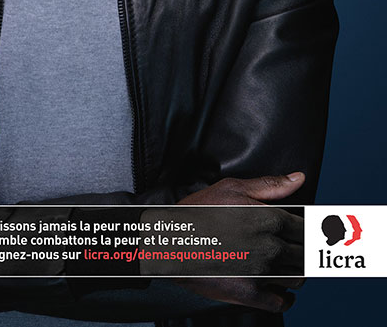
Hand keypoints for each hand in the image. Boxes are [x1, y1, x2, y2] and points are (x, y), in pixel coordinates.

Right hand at [140, 172, 305, 312]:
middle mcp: (271, 247)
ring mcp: (262, 273)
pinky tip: (276, 284)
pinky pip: (284, 302)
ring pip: (299, 278)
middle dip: (302, 250)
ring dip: (295, 271)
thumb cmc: (199, 211)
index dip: (309, 229)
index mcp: (270, 219)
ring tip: (283, 262)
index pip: (308, 228)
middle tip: (293, 246)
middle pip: (306, 254)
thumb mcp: (232, 188)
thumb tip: (300, 178)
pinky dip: (285, 295)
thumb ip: (270, 185)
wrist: (170, 242)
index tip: (308, 231)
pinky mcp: (251, 295)